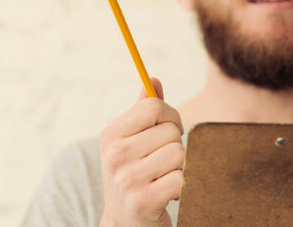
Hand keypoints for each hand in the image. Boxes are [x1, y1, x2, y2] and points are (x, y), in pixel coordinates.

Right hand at [99, 77, 184, 226]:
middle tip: (162, 162)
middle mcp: (115, 155)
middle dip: (175, 145)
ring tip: (164, 177)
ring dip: (179, 168)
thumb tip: (152, 79)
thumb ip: (142, 111)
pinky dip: (181, 187)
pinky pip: (181, 179)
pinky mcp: (143, 201)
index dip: (170, 115)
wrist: (125, 223)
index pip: (153, 107)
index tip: (170, 129)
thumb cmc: (132, 175)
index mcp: (110, 135)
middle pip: (170, 131)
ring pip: (179, 154)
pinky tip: (168, 193)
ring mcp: (128, 179)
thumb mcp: (130, 142)